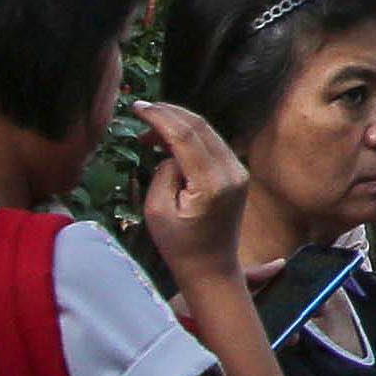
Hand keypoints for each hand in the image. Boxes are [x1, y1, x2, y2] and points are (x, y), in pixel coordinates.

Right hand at [133, 100, 250, 286]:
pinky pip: (213, 145)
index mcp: (211, 184)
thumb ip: (164, 172)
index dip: (160, 117)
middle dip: (169, 113)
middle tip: (142, 109)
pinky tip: (169, 140)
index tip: (137, 107)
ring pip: (208, 132)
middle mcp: (232, 173)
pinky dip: (191, 137)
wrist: (211, 267)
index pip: (185, 136)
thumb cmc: (179, 244)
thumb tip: (171, 152)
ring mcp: (239, 172)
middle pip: (200, 126)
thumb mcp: (157, 210)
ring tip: (150, 129)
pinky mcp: (238, 174)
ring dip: (179, 124)